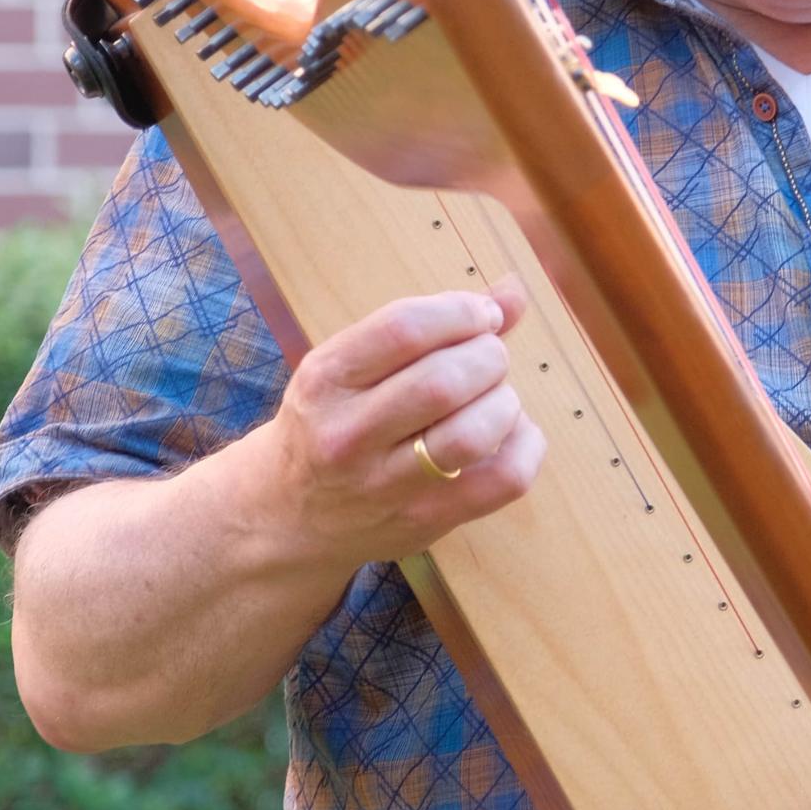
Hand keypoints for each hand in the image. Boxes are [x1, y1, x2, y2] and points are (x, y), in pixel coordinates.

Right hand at [252, 275, 544, 569]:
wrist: (283, 517)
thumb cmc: (332, 423)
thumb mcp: (351, 366)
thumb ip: (430, 326)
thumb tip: (514, 290)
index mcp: (326, 379)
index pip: (404, 328)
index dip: (461, 312)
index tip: (483, 316)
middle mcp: (347, 433)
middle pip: (445, 381)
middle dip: (488, 357)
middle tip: (488, 359)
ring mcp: (384, 484)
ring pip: (474, 434)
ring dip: (505, 403)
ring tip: (496, 398)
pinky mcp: (424, 519)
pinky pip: (503, 479)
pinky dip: (526, 445)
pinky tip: (512, 433)